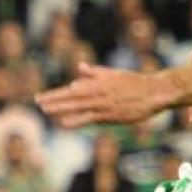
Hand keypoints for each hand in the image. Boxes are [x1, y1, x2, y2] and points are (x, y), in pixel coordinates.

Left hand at [35, 63, 172, 127]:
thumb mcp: (112, 74)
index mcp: (97, 83)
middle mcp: (98, 93)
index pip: (71, 89)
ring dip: (61, 109)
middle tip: (37, 103)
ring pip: (78, 106)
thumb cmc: (134, 82)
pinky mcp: (111, 115)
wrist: (153, 92)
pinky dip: (76, 119)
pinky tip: (64, 122)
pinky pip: (90, 117)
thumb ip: (95, 73)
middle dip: (53, 100)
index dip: (54, 94)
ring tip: (46, 111)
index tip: (40, 97)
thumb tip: (80, 68)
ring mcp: (103, 104)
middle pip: (71, 97)